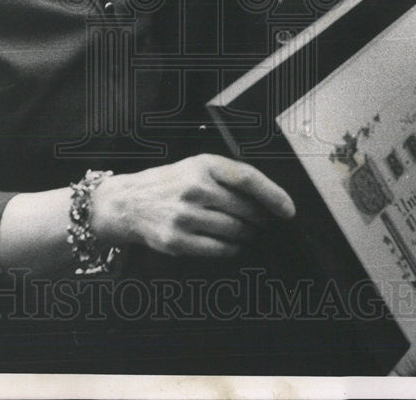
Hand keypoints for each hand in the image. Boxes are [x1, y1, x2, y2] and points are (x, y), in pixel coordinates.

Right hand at [92, 154, 294, 257]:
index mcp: (203, 165)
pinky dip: (232, 249)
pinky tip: (232, 244)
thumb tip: (267, 200)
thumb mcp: (196, 167)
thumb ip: (228, 177)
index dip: (273, 195)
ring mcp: (184, 216)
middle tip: (262, 222)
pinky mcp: (177, 240)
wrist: (127, 202)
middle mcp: (194, 188)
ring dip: (247, 235)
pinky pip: (219, 250)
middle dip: (260, 219)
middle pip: (245, 210)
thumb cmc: (169, 183)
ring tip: (246, 232)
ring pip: (235, 231)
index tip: (288, 210)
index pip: (248, 178)